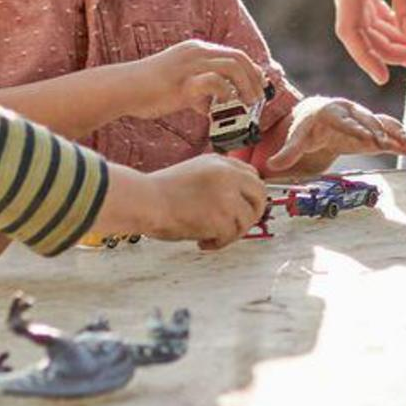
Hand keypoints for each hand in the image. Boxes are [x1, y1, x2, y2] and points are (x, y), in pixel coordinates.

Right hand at [112, 155, 269, 249]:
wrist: (145, 201)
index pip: (252, 176)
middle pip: (260, 196)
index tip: (242, 208)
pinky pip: (231, 236)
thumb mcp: (194, 173)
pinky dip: (218, 243)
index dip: (249, 196)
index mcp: (220, 162)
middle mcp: (228, 174)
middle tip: (236, 227)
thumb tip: (236, 202)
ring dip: (230, 233)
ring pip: (246, 220)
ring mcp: (227, 195)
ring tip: (209, 236)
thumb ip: (217, 182)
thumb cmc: (160, 193)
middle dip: (251, 215)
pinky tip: (202, 241)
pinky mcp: (223, 216)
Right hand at [131, 39, 264, 121]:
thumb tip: (207, 106)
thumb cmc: (145, 90)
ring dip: (246, 86)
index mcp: (195, 50)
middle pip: (239, 58)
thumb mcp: (176, 85)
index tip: (258, 87)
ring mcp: (190, 65)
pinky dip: (225, 94)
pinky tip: (222, 107)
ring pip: (233, 67)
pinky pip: (215, 83)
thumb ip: (195, 92)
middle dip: (254, 78)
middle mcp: (196, 52)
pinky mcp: (184, 82)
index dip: (250, 70)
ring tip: (248, 104)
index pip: (233, 54)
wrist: (122, 88)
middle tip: (257, 98)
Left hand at [263, 97, 405, 175]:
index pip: (344, 120)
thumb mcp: (296, 137)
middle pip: (367, 120)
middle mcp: (350, 111)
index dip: (356, 128)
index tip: (366, 138)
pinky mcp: (372, 128)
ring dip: (396, 134)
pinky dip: (400, 138)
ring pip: (382, 123)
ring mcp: (363, 118)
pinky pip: (388, 130)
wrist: (316, 115)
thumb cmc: (306, 126)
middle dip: (379, 132)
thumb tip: (271, 166)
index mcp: (331, 111)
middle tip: (389, 144)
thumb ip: (287, 152)